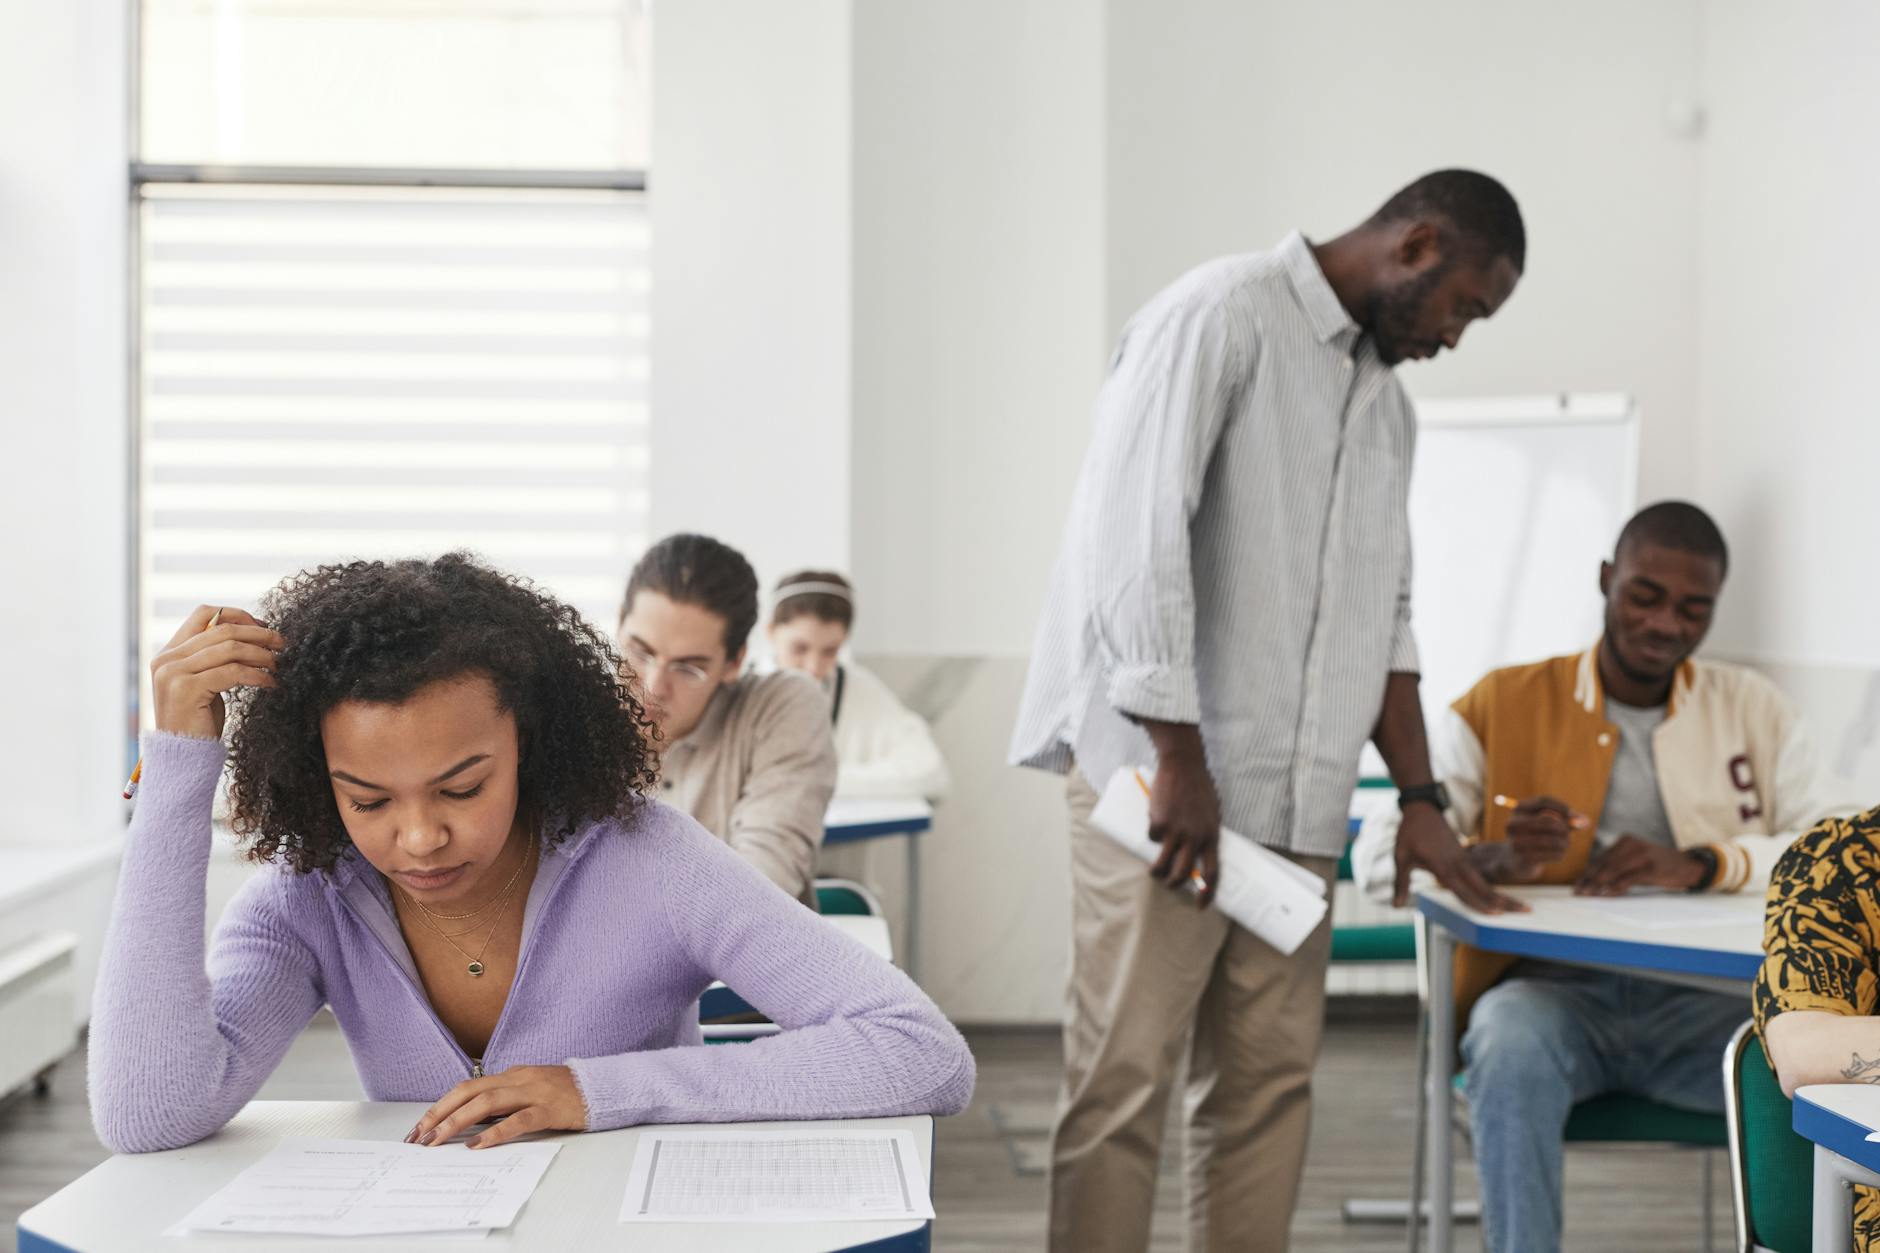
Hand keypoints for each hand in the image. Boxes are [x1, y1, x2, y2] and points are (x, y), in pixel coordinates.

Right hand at [150, 605, 284, 739]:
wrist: (184, 756)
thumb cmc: (200, 721)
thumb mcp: (205, 682)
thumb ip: (214, 658)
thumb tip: (251, 631)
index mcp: (169, 653)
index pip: (204, 614)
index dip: (237, 615)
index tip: (263, 627)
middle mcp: (166, 659)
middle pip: (222, 630)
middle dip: (259, 634)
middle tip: (283, 643)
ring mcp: (173, 673)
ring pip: (230, 648)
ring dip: (262, 654)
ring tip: (279, 664)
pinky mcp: (186, 689)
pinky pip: (233, 672)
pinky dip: (258, 675)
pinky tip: (272, 683)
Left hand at [406, 1065, 587, 1149]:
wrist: (603, 1088)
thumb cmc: (567, 1094)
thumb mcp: (530, 1091)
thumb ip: (505, 1101)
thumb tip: (472, 1121)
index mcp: (512, 1075)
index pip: (467, 1087)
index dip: (440, 1106)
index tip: (421, 1127)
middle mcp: (518, 1079)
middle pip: (469, 1092)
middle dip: (439, 1114)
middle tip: (419, 1136)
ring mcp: (533, 1092)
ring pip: (486, 1103)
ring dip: (456, 1122)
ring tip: (438, 1141)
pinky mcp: (549, 1109)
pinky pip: (518, 1119)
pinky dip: (495, 1132)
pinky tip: (478, 1144)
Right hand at [1147, 751, 1220, 907]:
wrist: (1184, 765)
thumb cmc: (1199, 788)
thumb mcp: (1211, 814)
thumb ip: (1205, 834)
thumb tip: (1198, 856)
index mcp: (1212, 836)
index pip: (1213, 872)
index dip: (1207, 893)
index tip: (1202, 905)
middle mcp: (1195, 837)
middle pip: (1182, 873)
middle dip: (1173, 884)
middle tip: (1169, 883)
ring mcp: (1176, 831)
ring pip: (1162, 863)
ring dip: (1156, 871)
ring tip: (1154, 871)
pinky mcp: (1159, 822)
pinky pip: (1152, 837)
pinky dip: (1152, 833)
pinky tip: (1155, 820)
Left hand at [1394, 802, 1525, 912]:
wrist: (1422, 809)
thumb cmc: (1409, 834)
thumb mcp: (1400, 858)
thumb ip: (1400, 883)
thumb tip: (1396, 907)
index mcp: (1443, 867)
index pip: (1465, 891)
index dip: (1481, 905)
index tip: (1498, 915)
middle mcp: (1458, 865)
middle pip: (1485, 888)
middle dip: (1505, 901)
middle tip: (1527, 910)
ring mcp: (1463, 860)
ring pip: (1486, 882)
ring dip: (1503, 895)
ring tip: (1522, 906)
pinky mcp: (1464, 856)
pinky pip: (1481, 875)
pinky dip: (1492, 887)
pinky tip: (1502, 896)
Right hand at [1498, 795, 1583, 879]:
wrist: (1514, 860)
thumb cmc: (1534, 836)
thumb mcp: (1545, 823)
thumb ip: (1565, 819)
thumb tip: (1585, 821)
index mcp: (1517, 810)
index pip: (1543, 801)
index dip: (1562, 807)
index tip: (1573, 815)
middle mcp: (1513, 824)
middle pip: (1548, 820)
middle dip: (1564, 827)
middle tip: (1568, 833)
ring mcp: (1517, 842)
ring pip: (1554, 840)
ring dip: (1565, 842)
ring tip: (1565, 844)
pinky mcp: (1525, 858)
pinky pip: (1554, 854)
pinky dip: (1561, 853)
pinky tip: (1557, 854)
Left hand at [1574, 834, 1706, 895]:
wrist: (1688, 865)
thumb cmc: (1657, 866)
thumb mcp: (1635, 862)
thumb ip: (1617, 868)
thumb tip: (1593, 884)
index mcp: (1624, 841)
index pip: (1601, 859)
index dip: (1587, 874)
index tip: (1577, 887)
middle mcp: (1631, 844)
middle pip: (1605, 864)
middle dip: (1590, 880)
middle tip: (1579, 893)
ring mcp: (1642, 854)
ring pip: (1614, 870)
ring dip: (1599, 884)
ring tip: (1589, 895)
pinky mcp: (1652, 866)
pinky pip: (1629, 877)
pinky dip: (1616, 886)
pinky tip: (1607, 893)